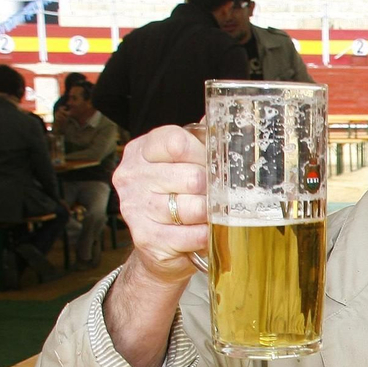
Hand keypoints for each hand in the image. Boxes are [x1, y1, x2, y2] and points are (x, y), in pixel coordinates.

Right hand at [110, 125, 208, 284]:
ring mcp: (136, 208)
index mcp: (142, 151)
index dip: (203, 155)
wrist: (159, 245)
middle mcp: (132, 176)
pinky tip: (208, 232)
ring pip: (193, 207)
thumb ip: (202, 141)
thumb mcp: (184, 162)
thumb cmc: (176, 196)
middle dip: (213, 189)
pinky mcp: (147, 238)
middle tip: (219, 195)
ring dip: (212, 214)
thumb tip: (234, 122)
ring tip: (214, 214)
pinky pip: (192, 235)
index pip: (177, 142)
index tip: (211, 165)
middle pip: (192, 177)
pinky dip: (207, 234)